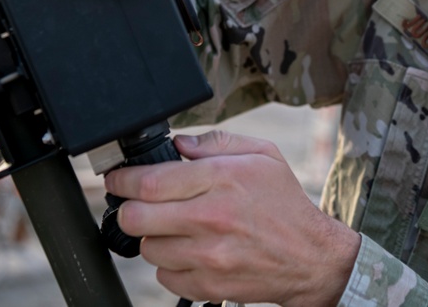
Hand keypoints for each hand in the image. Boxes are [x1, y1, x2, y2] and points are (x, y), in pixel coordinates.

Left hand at [105, 131, 359, 305]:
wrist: (310, 257)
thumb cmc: (285, 203)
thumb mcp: (264, 155)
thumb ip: (217, 142)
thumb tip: (178, 143)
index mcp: (223, 179)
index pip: (150, 181)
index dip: (123, 179)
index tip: (117, 179)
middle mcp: (212, 218)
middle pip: (136, 217)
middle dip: (130, 208)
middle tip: (139, 204)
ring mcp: (208, 255)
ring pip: (147, 247)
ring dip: (154, 236)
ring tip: (177, 228)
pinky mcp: (207, 285)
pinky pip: (163, 275)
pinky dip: (170, 263)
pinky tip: (191, 250)